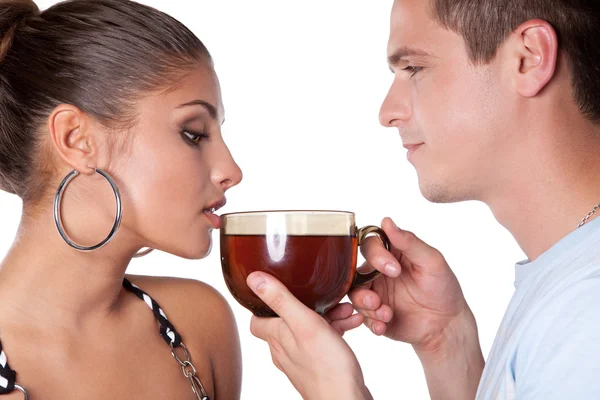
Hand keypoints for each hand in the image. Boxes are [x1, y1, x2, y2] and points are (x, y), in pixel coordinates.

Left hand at [247, 272, 371, 399]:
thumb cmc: (327, 367)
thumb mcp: (304, 324)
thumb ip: (280, 300)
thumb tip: (253, 279)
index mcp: (276, 337)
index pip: (257, 317)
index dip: (266, 301)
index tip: (280, 287)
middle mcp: (285, 349)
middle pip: (289, 318)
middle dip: (310, 304)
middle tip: (328, 299)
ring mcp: (302, 358)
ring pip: (310, 328)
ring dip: (328, 315)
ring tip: (346, 310)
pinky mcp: (320, 363)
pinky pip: (325, 339)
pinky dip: (337, 329)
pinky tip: (352, 324)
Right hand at [329, 217, 471, 351]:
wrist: (446, 325)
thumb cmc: (442, 288)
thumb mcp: (431, 261)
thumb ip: (409, 242)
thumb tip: (387, 220)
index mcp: (391, 253)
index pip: (369, 244)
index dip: (376, 256)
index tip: (394, 270)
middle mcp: (378, 271)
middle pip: (353, 271)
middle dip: (363, 287)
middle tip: (376, 300)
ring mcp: (374, 292)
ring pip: (354, 294)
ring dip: (365, 305)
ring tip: (385, 314)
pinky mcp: (373, 314)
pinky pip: (361, 316)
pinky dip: (370, 322)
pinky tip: (384, 325)